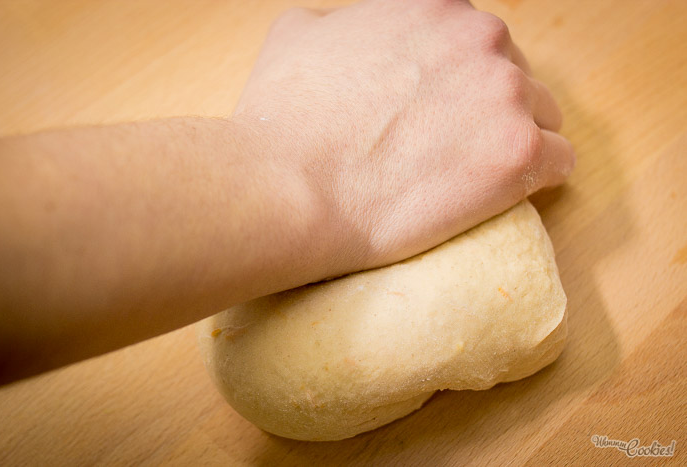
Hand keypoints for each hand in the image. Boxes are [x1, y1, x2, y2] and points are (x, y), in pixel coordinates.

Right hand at [234, 0, 574, 269]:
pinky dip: (537, 179)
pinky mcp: (520, 154)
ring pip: (542, 116)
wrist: (289, 187)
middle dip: (490, 109)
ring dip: (515, 140)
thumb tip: (346, 33)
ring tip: (474, 177)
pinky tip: (502, 194)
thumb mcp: (297, 35)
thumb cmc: (284, 120)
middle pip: (514, 75)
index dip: (462, 80)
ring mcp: (506, 94)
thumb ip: (341, 23)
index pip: (476, 41)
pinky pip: (559, 162)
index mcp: (437, 7)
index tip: (445, 113)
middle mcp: (481, 38)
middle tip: (453, 149)